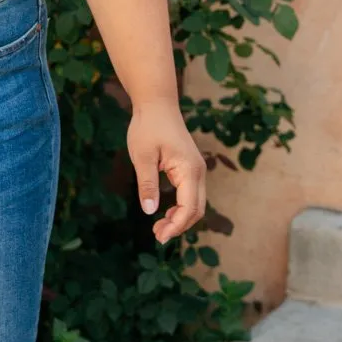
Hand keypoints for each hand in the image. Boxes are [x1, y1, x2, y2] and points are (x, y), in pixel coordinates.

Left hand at [126, 100, 205, 244]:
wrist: (157, 104)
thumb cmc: (148, 127)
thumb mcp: (142, 157)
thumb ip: (147, 184)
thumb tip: (149, 211)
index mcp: (189, 169)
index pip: (189, 207)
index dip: (176, 226)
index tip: (160, 237)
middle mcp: (198, 171)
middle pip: (197, 209)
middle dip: (179, 226)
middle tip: (157, 236)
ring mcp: (196, 169)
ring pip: (195, 203)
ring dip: (180, 218)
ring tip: (158, 229)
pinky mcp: (190, 168)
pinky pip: (191, 194)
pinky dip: (180, 208)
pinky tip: (164, 214)